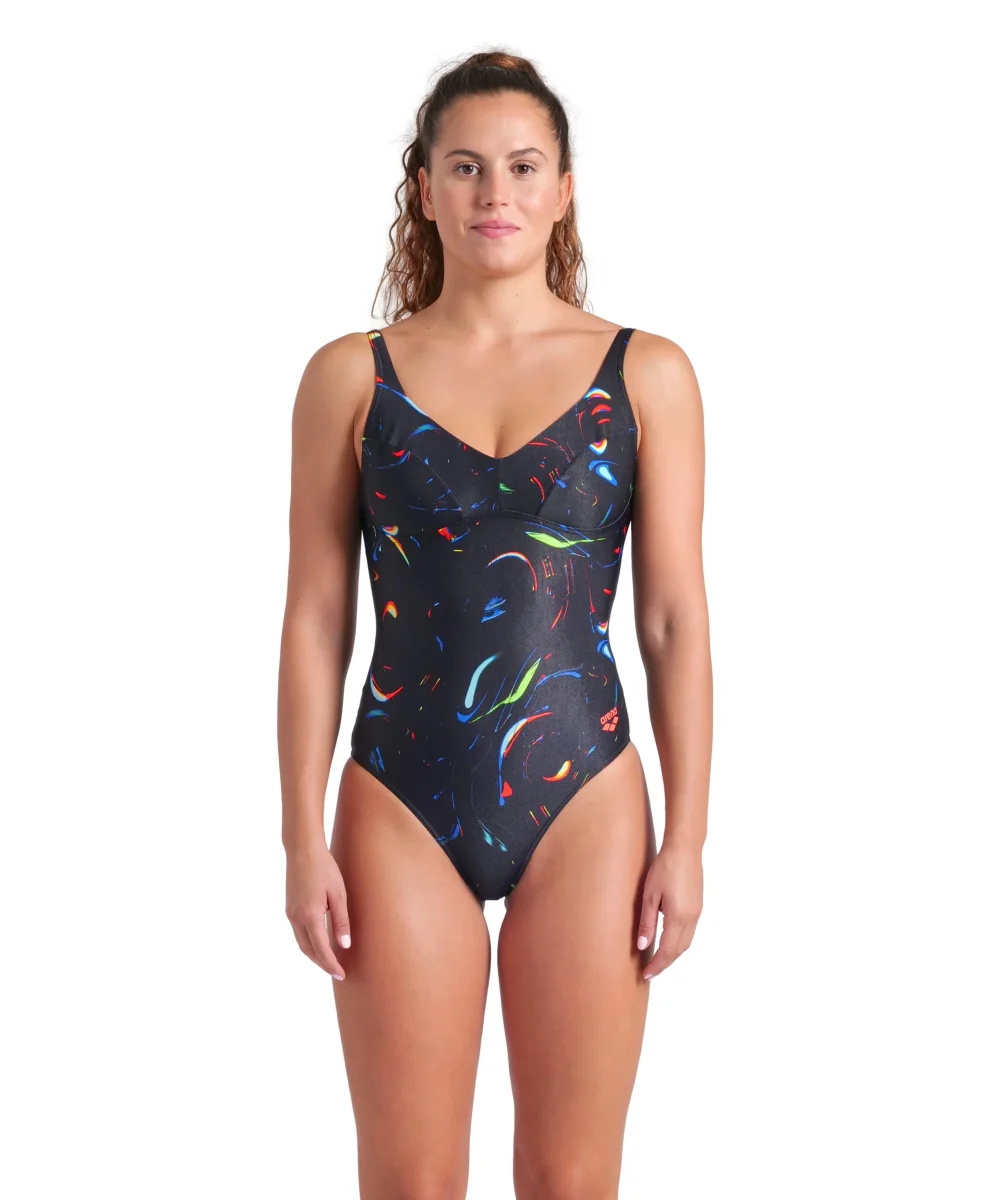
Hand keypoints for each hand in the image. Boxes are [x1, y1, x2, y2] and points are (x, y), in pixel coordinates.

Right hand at [285, 835, 351, 980]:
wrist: (302, 849)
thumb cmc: (324, 868)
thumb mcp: (338, 894)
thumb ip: (341, 922)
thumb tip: (344, 946)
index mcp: (309, 915)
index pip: (321, 950)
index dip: (331, 964)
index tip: (342, 974)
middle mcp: (296, 918)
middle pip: (308, 950)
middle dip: (322, 963)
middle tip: (337, 971)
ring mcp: (290, 913)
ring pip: (302, 943)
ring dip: (315, 954)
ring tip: (330, 960)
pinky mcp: (289, 908)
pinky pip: (298, 933)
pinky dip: (309, 942)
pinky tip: (319, 942)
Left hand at [636, 836, 702, 978]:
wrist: (685, 848)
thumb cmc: (665, 868)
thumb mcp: (649, 895)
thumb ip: (647, 922)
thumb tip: (643, 946)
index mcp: (678, 917)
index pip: (667, 951)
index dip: (657, 965)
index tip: (646, 975)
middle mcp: (691, 918)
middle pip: (679, 951)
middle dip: (665, 964)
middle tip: (650, 972)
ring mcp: (697, 912)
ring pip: (686, 943)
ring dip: (673, 954)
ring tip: (658, 960)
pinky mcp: (698, 906)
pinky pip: (689, 932)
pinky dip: (679, 942)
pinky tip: (668, 940)